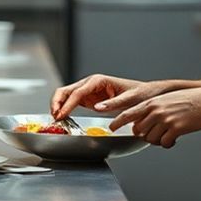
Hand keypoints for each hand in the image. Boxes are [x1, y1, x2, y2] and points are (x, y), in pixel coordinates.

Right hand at [52, 74, 172, 119]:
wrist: (145, 94)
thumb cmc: (139, 94)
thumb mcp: (129, 99)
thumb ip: (113, 103)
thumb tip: (97, 107)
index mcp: (98, 80)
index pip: (78, 92)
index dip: (67, 104)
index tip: (61, 114)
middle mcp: (90, 83)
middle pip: (66, 90)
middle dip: (57, 102)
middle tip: (54, 117)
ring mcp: (88, 91)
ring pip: (66, 95)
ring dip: (58, 105)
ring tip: (56, 119)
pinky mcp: (89, 99)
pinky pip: (72, 102)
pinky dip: (65, 109)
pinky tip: (62, 118)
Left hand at [109, 85, 200, 148]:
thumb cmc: (193, 99)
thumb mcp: (168, 99)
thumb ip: (155, 109)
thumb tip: (145, 122)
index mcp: (153, 102)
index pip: (129, 113)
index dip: (118, 121)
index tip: (112, 127)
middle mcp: (156, 110)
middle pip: (139, 130)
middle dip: (145, 135)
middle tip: (157, 134)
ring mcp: (166, 119)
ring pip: (151, 139)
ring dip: (158, 141)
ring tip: (168, 136)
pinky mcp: (177, 128)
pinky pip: (165, 143)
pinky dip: (168, 144)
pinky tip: (175, 140)